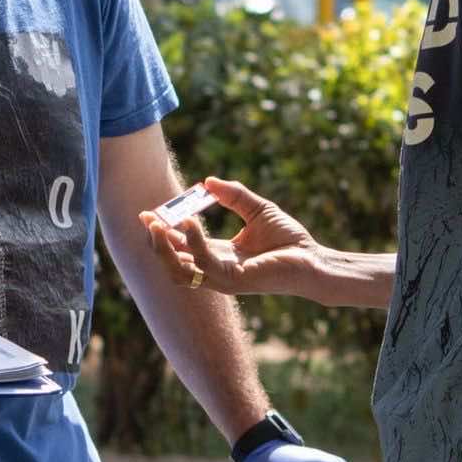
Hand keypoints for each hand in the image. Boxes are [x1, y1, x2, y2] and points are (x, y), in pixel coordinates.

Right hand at [136, 178, 323, 297]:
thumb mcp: (257, 209)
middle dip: (156, 243)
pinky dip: (194, 243)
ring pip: (181, 271)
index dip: (163, 232)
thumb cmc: (289, 239)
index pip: (182, 248)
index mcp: (219, 256)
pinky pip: (205, 263)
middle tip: (148, 219)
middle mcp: (217, 270)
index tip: (147, 213)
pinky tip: (189, 222)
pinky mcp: (234, 280)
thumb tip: (207, 182)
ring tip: (158, 223)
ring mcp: (223, 279)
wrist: (313, 259)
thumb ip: (233, 196)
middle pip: (174, 264)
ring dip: (166, 249)